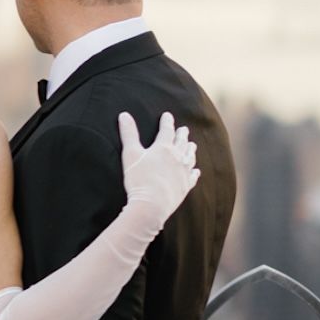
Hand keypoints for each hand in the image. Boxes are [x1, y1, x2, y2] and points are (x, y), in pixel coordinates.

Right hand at [117, 110, 199, 225]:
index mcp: (163, 148)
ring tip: (192, 145)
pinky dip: (195, 172)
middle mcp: (177, 157)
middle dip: (182, 134)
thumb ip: (128, 134)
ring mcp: (183, 172)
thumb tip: (124, 114)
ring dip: (191, 149)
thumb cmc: (139, 179)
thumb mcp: (130, 154)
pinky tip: (196, 170)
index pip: (166, 130)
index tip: (167, 116)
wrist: (152, 204)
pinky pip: (193, 176)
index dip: (167, 122)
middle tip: (184, 129)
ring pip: (190, 157)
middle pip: (182, 142)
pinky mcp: (185, 186)